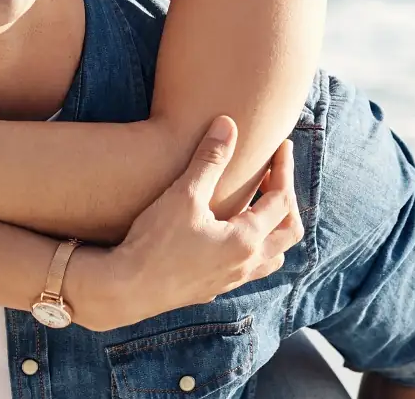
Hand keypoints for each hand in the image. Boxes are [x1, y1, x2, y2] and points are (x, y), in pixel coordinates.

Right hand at [68, 116, 303, 330]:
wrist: (126, 289)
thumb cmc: (155, 242)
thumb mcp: (184, 195)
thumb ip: (209, 159)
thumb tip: (227, 124)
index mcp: (246, 239)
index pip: (282, 200)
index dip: (284, 169)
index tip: (283, 146)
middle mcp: (246, 263)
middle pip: (289, 231)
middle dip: (287, 199)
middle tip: (274, 175)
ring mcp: (231, 281)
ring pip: (273, 256)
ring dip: (274, 229)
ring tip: (259, 206)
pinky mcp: (213, 289)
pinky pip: (250, 269)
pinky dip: (254, 247)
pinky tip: (231, 234)